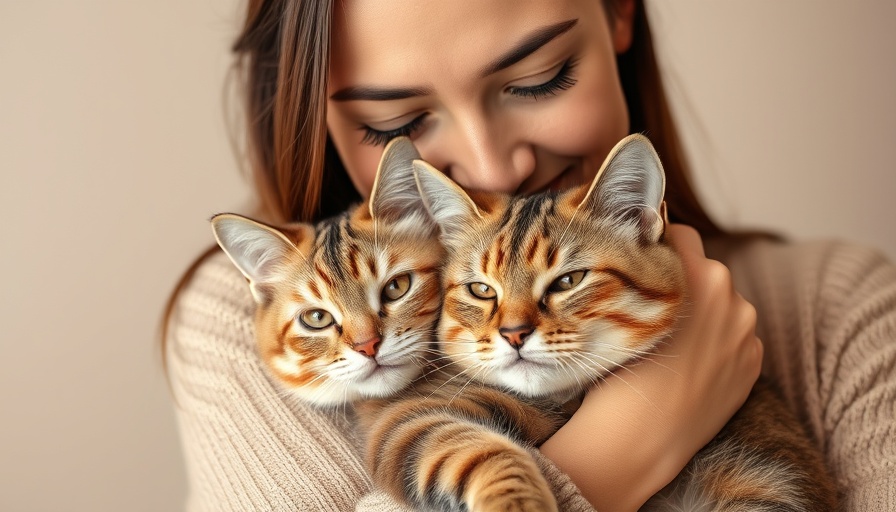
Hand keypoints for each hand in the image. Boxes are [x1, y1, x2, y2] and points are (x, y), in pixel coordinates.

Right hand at [540, 224, 762, 510]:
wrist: (638, 437)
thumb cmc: (617, 370)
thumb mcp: (617, 307)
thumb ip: (642, 273)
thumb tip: (643, 248)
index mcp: (697, 273)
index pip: (681, 234)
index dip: (658, 244)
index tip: (643, 260)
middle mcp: (730, 295)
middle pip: (705, 270)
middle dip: (683, 283)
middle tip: (650, 311)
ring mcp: (746, 330)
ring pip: (722, 305)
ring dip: (702, 314)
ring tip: (670, 345)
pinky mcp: (753, 361)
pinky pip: (734, 337)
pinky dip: (716, 344)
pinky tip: (688, 366)